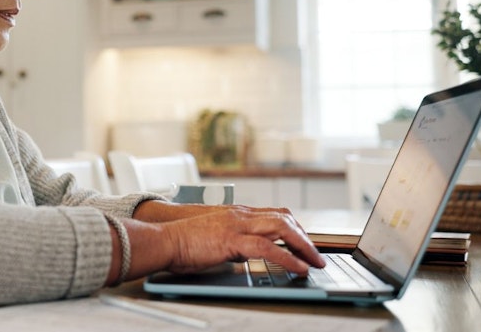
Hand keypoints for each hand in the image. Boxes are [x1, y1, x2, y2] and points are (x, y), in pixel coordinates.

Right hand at [110, 205, 324, 284]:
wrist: (164, 239)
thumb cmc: (183, 241)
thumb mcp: (214, 238)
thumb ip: (231, 242)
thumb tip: (243, 254)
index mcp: (236, 213)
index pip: (274, 213)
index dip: (294, 226)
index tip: (304, 242)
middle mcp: (240, 214)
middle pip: (284, 217)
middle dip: (304, 236)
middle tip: (316, 254)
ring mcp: (237, 224)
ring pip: (282, 227)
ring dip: (303, 246)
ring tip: (315, 262)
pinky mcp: (232, 240)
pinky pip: (268, 248)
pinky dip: (288, 258)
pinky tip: (298, 268)